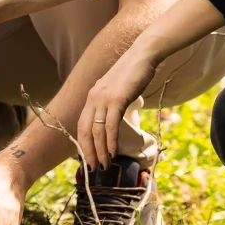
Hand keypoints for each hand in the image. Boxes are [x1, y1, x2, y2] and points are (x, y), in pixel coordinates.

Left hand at [79, 45, 157, 169]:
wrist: (142, 55)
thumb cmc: (133, 73)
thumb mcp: (116, 89)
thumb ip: (111, 103)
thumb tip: (114, 119)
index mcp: (92, 97)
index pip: (82, 125)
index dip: (83, 144)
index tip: (88, 159)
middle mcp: (93, 98)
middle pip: (85, 131)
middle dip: (88, 152)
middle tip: (93, 168)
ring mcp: (103, 99)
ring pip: (97, 131)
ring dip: (100, 151)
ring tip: (105, 165)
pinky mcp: (117, 99)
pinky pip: (111, 125)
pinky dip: (111, 141)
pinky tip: (113, 152)